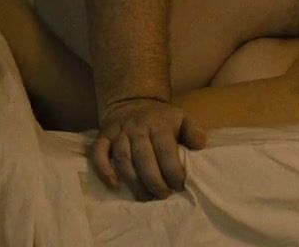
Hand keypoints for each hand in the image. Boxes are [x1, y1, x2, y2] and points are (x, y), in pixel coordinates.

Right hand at [89, 97, 206, 200]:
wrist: (131, 101)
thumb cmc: (160, 118)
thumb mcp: (182, 117)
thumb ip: (194, 131)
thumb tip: (200, 146)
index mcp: (158, 124)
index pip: (165, 150)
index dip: (173, 171)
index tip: (179, 185)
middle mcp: (136, 128)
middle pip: (144, 158)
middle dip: (154, 181)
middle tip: (163, 195)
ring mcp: (118, 133)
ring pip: (123, 160)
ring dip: (134, 182)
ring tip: (146, 197)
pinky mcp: (103, 137)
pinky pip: (98, 154)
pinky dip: (104, 170)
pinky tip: (115, 185)